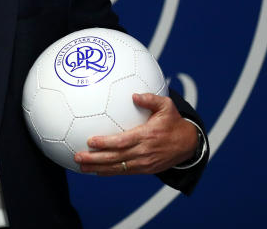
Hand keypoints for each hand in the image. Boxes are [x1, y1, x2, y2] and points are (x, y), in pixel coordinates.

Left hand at [73, 93, 197, 175]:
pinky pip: (124, 172)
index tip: (90, 141)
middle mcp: (144, 152)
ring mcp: (144, 163)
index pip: (122, 141)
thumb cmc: (173, 121)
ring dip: (98, 168)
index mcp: (146, 136)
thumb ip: (150, 99)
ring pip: (118, 168)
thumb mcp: (166, 106)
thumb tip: (134, 95)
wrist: (188, 144)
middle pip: (116, 158)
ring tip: (82, 167)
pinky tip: (96, 171)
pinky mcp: (145, 169)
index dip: (105, 143)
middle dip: (95, 159)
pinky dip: (109, 172)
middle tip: (78, 157)